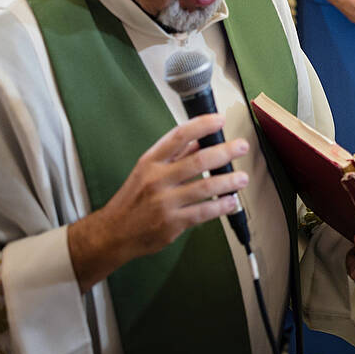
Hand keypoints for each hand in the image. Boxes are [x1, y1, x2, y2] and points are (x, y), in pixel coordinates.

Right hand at [67, 114, 248, 292]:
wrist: (112, 233)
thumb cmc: (132, 199)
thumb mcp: (146, 170)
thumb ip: (174, 156)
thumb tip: (200, 139)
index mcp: (150, 162)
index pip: (178, 136)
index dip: (201, 125)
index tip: (219, 119)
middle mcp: (157, 180)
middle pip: (198, 160)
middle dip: (225, 151)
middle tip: (242, 146)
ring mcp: (164, 202)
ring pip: (205, 187)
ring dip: (229, 181)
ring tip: (242, 177)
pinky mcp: (172, 224)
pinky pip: (204, 212)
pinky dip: (222, 206)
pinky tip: (232, 201)